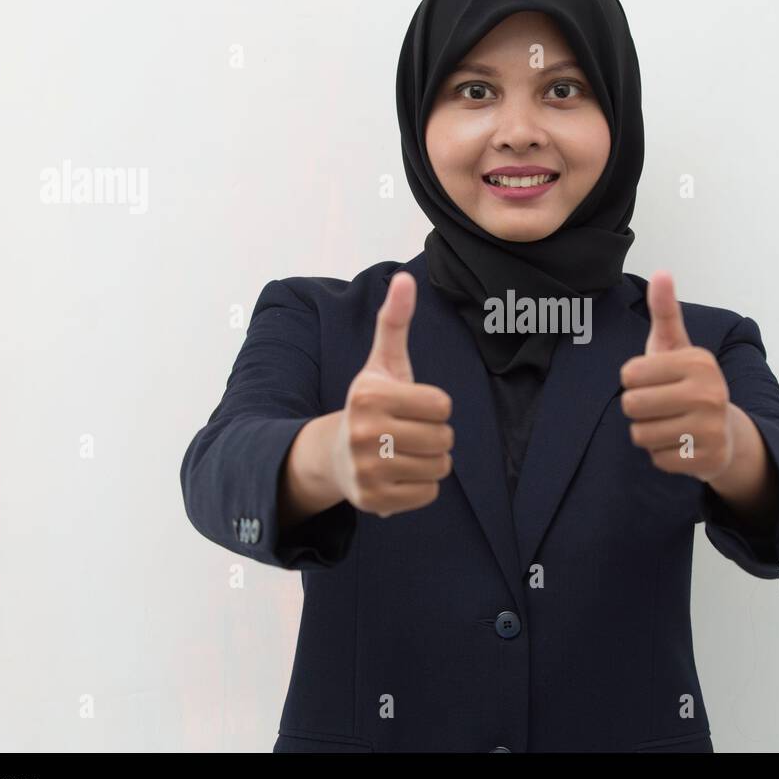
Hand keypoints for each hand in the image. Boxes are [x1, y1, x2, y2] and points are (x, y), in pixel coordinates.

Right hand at [331, 272, 453, 517]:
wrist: (334, 455)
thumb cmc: (371, 404)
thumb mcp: (382, 363)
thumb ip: (395, 321)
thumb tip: (405, 277)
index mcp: (370, 396)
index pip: (442, 405)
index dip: (434, 406)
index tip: (411, 407)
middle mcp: (364, 433)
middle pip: (444, 438)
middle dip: (436, 436)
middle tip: (409, 433)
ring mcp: (366, 470)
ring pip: (440, 467)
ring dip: (432, 461)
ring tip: (405, 453)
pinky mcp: (373, 500)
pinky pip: (429, 494)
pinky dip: (423, 487)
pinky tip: (400, 475)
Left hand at [619, 271, 735, 481]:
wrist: (726, 431)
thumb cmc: (689, 383)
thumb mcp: (675, 345)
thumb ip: (665, 311)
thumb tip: (661, 272)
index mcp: (698, 361)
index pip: (629, 375)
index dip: (634, 380)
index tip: (655, 380)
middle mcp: (709, 393)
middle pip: (631, 405)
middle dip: (638, 408)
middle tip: (659, 405)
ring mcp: (710, 429)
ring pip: (640, 435)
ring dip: (647, 432)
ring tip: (670, 423)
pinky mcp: (706, 460)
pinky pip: (656, 458)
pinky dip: (662, 453)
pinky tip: (680, 443)